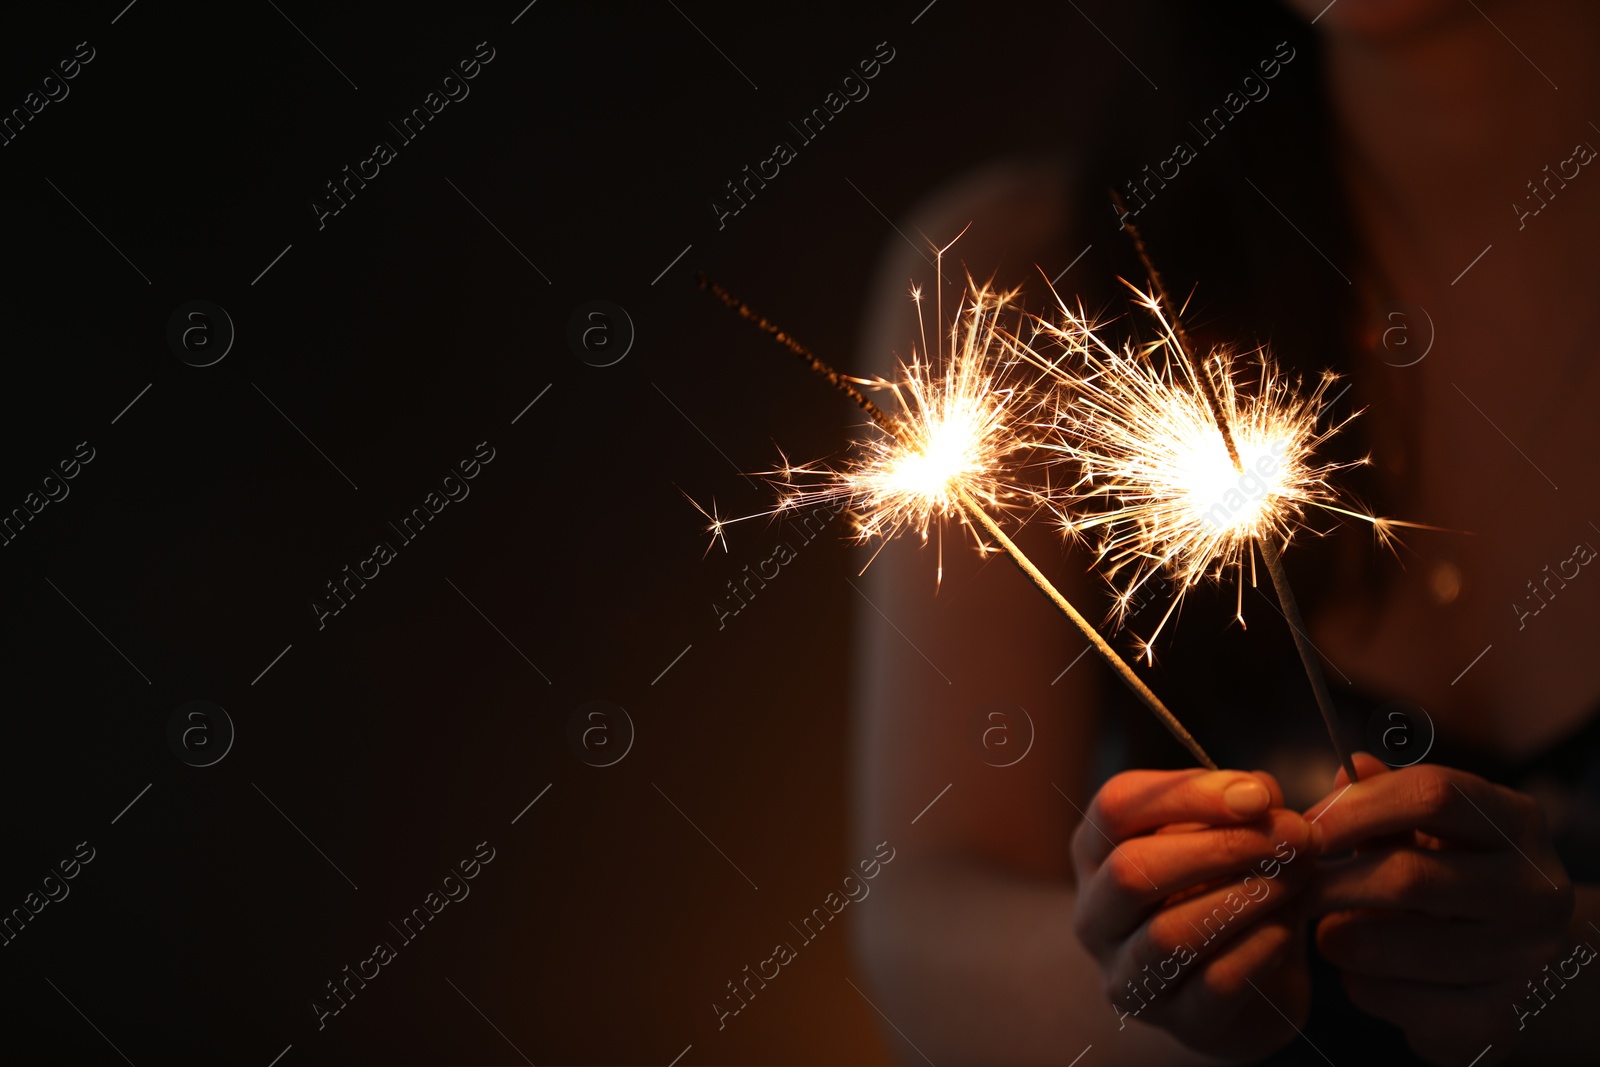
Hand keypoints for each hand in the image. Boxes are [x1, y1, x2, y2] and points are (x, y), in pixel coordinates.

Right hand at [1070, 767, 1322, 1060]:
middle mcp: (1095, 913)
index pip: (1116, 807)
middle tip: (1292, 834)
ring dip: (1243, 896)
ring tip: (1297, 875)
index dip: (1188, 793)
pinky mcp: (1175, 1020)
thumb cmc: (1225, 891)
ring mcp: (1127, 974)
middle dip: (1221, 846)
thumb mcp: (1227, 835)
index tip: (1259, 793)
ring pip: (1168, 934)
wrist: (1248, 987)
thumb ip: (1242, 808)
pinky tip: (1288, 927)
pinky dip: (1256, 949)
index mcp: (1095, 851)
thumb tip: (1261, 792)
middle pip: (1132, 871)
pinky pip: (1213, 984)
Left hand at [1304, 753, 1575, 1064]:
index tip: (1305, 827)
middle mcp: (1534, 890)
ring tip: (1331, 928)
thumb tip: (1348, 767)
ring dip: (1337, 936)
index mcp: (1517, 824)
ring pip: (1387, 945)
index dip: (1356, 807)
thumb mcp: (1427, 828)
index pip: (1434, 794)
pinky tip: (1365, 971)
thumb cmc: (1452, 872)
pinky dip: (1361, 985)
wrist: (1514, 960)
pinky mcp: (1496, 1017)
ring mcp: (1522, 959)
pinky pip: (1394, 1000)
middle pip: (1406, 876)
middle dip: (1330, 881)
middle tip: (1289, 885)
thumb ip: (1385, 797)